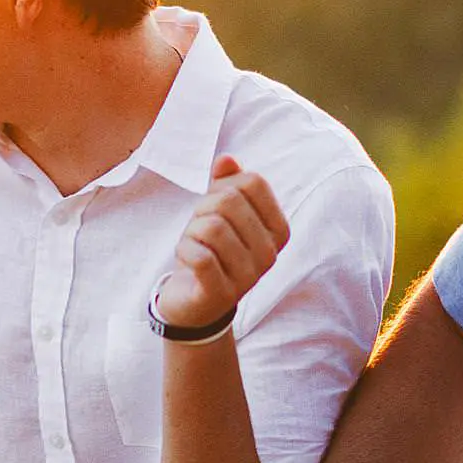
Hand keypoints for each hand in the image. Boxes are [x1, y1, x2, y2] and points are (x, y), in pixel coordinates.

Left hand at [153, 155, 289, 328]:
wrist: (195, 303)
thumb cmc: (211, 251)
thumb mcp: (219, 213)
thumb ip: (226, 184)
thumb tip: (226, 159)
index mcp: (278, 230)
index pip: (252, 182)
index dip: (223, 186)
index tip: (215, 208)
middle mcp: (270, 254)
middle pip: (228, 201)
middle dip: (203, 209)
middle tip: (199, 230)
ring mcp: (248, 277)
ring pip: (211, 227)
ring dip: (191, 232)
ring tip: (194, 246)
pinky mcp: (221, 294)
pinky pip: (199, 256)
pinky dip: (184, 250)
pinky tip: (187, 260)